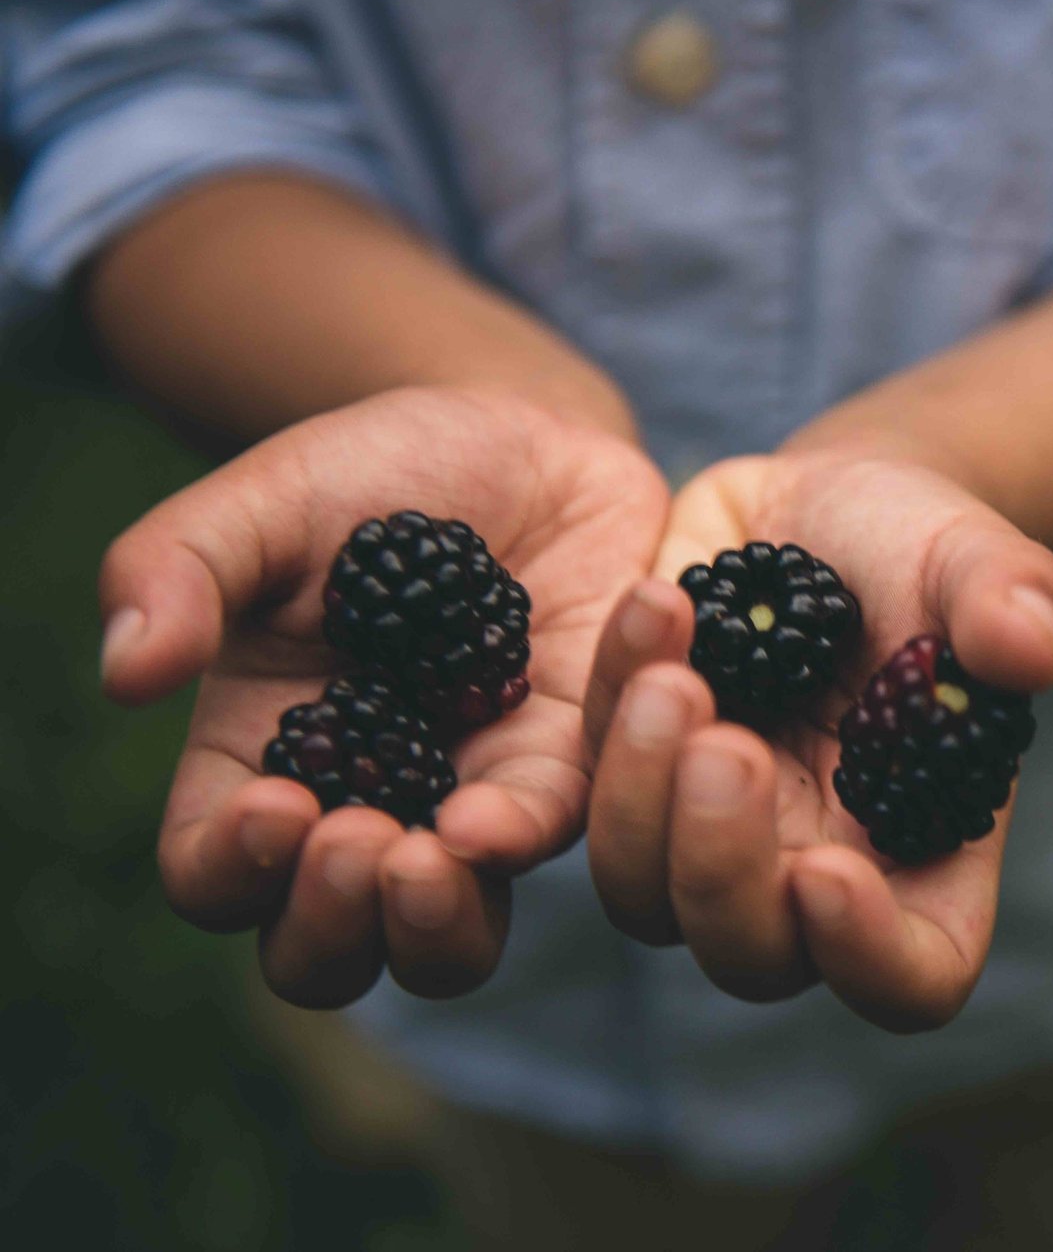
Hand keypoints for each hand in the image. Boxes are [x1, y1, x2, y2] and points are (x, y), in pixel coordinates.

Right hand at [100, 388, 666, 1005]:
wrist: (521, 441)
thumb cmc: (374, 477)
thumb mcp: (267, 501)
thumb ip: (181, 568)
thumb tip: (124, 670)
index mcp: (258, 760)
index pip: (217, 878)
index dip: (233, 871)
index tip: (277, 803)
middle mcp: (363, 808)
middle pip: (331, 955)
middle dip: (340, 927)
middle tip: (365, 839)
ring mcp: (470, 804)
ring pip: (454, 941)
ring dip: (449, 919)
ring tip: (460, 839)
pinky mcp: (572, 771)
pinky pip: (584, 818)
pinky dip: (581, 779)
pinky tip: (579, 703)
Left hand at [582, 451, 1052, 1030]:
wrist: (826, 506)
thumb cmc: (924, 552)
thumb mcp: (978, 558)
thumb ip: (1013, 601)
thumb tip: (1027, 649)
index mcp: (924, 859)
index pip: (911, 978)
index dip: (866, 957)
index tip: (826, 872)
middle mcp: (812, 873)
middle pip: (751, 954)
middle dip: (721, 865)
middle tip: (725, 746)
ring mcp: (709, 837)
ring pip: (642, 894)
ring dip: (639, 797)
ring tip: (673, 672)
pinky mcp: (630, 776)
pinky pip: (585, 782)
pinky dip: (609, 702)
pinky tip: (656, 602)